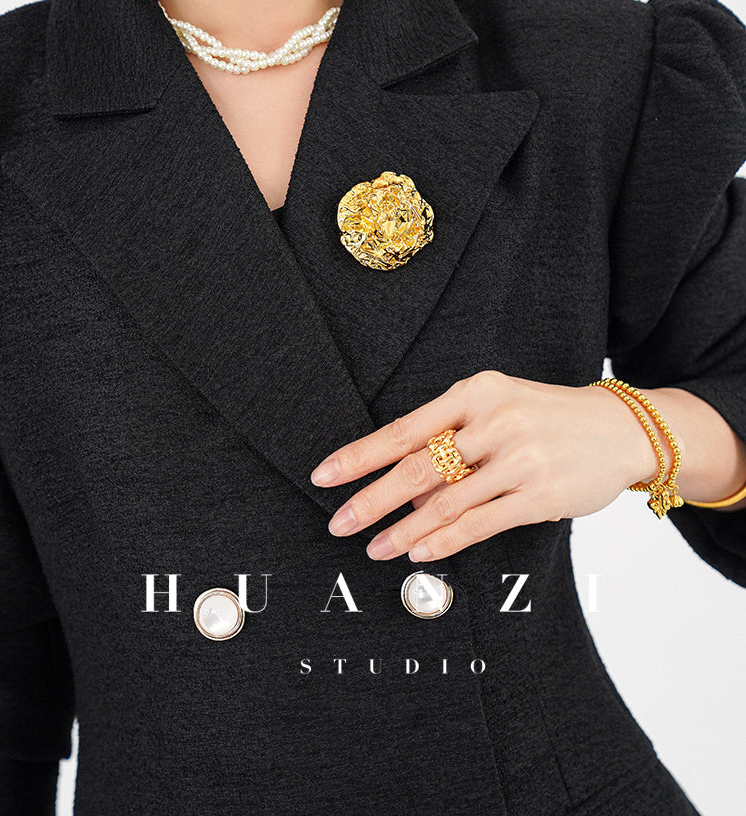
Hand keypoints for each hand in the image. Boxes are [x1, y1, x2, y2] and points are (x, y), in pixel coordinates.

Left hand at [310, 370, 659, 561]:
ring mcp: (518, 459)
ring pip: (444, 502)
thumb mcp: (498, 405)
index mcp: (476, 392)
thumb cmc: (548, 417)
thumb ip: (452, 438)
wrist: (620, 428)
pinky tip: (418, 553)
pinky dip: (443, 541)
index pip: (403, 428)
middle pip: (416, 467)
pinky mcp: (539, 495)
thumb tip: (397, 483)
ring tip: (374, 548)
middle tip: (338, 523)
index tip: (325, 475)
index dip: (360, 455)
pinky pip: (478, 524)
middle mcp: (494, 421)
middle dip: (370, 499)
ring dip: (402, 531)